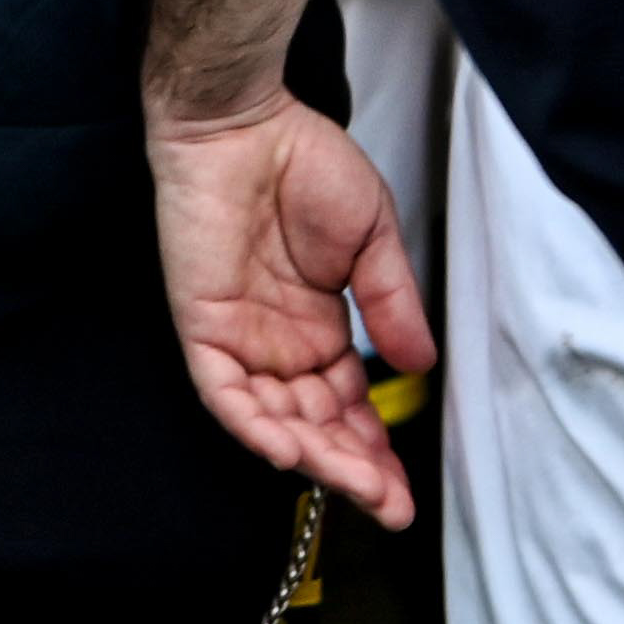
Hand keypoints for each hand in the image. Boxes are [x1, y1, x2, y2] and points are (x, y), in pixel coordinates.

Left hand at [145, 93, 436, 526]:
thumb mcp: (372, 237)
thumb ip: (392, 302)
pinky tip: (290, 449)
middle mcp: (279, 345)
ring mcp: (239, 339)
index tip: (404, 492)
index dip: (374, 452)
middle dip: (352, 471)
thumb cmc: (303, 160)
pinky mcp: (202, 326)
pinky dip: (254, 424)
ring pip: (273, 421)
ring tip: (356, 486)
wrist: (245, 119)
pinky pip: (223, 393)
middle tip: (389, 505)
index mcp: (318, 328)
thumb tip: (422, 363)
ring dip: (313, 457)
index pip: (347, 409)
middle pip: (315, 427)